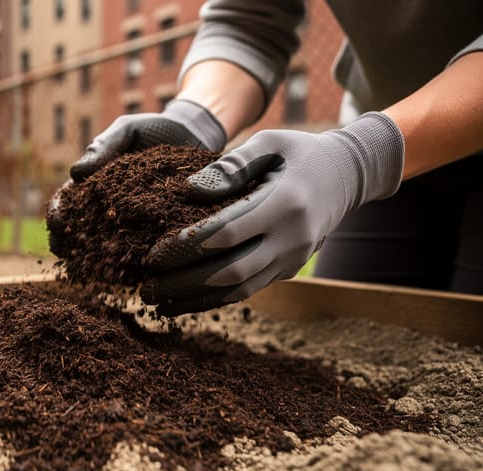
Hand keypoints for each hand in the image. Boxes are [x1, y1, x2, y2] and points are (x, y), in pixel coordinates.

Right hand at [48, 99, 225, 255]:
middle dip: (67, 245)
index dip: (57, 214)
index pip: (66, 203)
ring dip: (94, 263)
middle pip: (77, 234)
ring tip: (93, 269)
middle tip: (67, 252)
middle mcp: (107, 210)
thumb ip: (103, 147)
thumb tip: (75, 173)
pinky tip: (128, 274)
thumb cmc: (154, 130)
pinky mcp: (153, 236)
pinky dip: (130, 268)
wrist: (195, 136)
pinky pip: (138, 256)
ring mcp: (129, 225)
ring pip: (104, 251)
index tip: (58, 221)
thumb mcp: (126, 131)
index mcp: (92, 186)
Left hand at [141, 112, 404, 314]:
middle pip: (230, 271)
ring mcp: (293, 258)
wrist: (349, 175)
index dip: (187, 247)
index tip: (153, 254)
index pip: (227, 233)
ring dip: (196, 300)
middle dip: (184, 282)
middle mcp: (292, 238)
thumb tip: (188, 191)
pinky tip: (185, 302)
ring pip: (240, 290)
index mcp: (284, 203)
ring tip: (158, 303)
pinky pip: (249, 290)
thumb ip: (229, 166)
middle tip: (146, 287)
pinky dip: (215, 300)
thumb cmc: (300, 153)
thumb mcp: (268, 143)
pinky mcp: (289, 270)